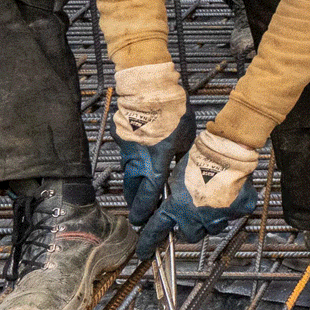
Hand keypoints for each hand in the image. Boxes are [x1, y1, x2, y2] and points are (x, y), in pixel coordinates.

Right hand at [113, 62, 192, 226]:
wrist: (151, 87)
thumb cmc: (172, 110)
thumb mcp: (186, 137)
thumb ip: (182, 156)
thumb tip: (184, 168)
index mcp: (156, 161)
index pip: (150, 194)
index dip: (146, 210)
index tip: (142, 222)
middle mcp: (139, 158)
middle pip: (133, 189)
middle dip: (135, 203)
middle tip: (138, 213)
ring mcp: (128, 148)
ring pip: (128, 174)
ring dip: (133, 185)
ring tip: (138, 194)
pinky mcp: (123, 137)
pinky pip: (127, 157)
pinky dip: (132, 164)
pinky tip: (137, 164)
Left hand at [136, 130, 258, 256]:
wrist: (227, 151)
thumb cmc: (202, 157)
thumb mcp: (177, 175)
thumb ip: (173, 193)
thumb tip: (170, 200)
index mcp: (178, 207)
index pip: (157, 230)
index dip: (148, 242)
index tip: (145, 251)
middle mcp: (197, 217)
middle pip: (190, 234)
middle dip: (189, 227)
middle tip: (191, 215)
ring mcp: (218, 217)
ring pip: (212, 228)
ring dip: (210, 219)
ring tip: (212, 200)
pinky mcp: (237, 212)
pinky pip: (232, 215)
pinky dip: (230, 207)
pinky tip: (229, 194)